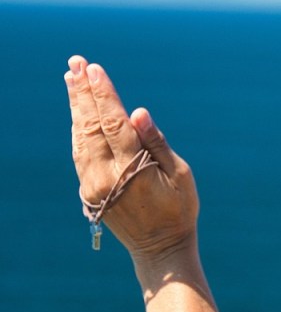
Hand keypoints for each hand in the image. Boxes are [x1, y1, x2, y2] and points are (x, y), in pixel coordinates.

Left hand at [66, 55, 198, 261]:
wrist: (160, 248)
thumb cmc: (179, 208)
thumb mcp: (180, 175)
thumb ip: (157, 142)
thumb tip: (137, 113)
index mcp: (132, 170)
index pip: (113, 124)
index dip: (103, 95)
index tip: (94, 70)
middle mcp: (106, 176)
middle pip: (89, 125)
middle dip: (82, 92)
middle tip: (75, 63)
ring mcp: (93, 184)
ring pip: (79, 137)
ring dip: (75, 106)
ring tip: (70, 78)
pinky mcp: (88, 190)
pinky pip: (79, 151)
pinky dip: (77, 127)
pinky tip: (77, 112)